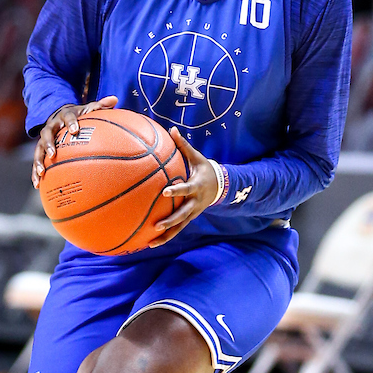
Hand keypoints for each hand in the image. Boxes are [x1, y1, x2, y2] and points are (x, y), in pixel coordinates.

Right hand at [32, 96, 117, 188]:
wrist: (59, 114)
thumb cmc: (78, 115)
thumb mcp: (88, 108)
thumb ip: (99, 106)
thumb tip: (115, 99)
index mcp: (65, 115)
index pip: (68, 117)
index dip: (71, 123)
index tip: (74, 130)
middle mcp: (52, 126)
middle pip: (47, 133)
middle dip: (48, 144)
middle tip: (52, 154)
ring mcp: (44, 138)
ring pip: (37, 149)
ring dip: (38, 161)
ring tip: (41, 173)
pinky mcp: (40, 149)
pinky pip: (37, 161)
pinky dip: (35, 172)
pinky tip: (37, 185)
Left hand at [148, 127, 219, 246]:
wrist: (221, 186)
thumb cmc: (204, 169)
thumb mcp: (197, 157)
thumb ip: (183, 145)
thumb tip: (171, 129)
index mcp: (196, 186)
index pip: (186, 189)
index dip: (177, 191)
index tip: (165, 191)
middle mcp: (195, 202)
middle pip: (182, 214)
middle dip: (170, 221)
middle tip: (157, 225)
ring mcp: (193, 212)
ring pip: (179, 227)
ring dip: (166, 236)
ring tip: (151, 243)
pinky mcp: (190, 218)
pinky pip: (178, 229)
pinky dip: (166, 237)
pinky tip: (151, 243)